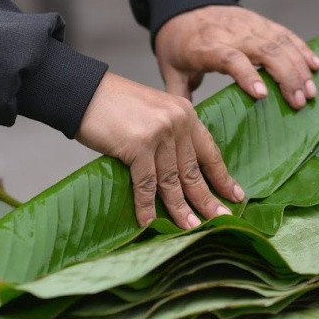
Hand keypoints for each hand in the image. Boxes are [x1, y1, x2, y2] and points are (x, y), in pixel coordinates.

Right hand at [76, 72, 244, 228]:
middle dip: (206, 198)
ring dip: (180, 208)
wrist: (83, 91)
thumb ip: (170, 134)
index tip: (235, 195)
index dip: (222, 176)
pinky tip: (149, 222)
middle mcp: (177, 122)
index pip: (209, 150)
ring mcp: (159, 134)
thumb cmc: (113, 104)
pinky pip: (146, 184)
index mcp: (185, 113)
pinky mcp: (138, 146)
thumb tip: (179, 174)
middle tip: (220, 218)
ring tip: (190, 227)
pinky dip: (146, 206)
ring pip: (173, 181)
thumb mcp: (153, 111)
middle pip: (194, 170)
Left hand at [154, 5, 318, 107]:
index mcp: (205, 47)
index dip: (246, 75)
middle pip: (264, 51)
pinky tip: (316, 66)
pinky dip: (303, 49)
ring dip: (299, 67)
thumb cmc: (178, 44)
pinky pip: (285, 34)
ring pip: (279, 42)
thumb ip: (179, 97)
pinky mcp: (261, 22)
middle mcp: (230, 33)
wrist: (184, 4)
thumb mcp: (170, 70)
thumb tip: (186, 128)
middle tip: (300, 102)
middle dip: (285, 77)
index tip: (262, 95)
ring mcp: (249, 25)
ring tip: (311, 91)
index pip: (229, 58)